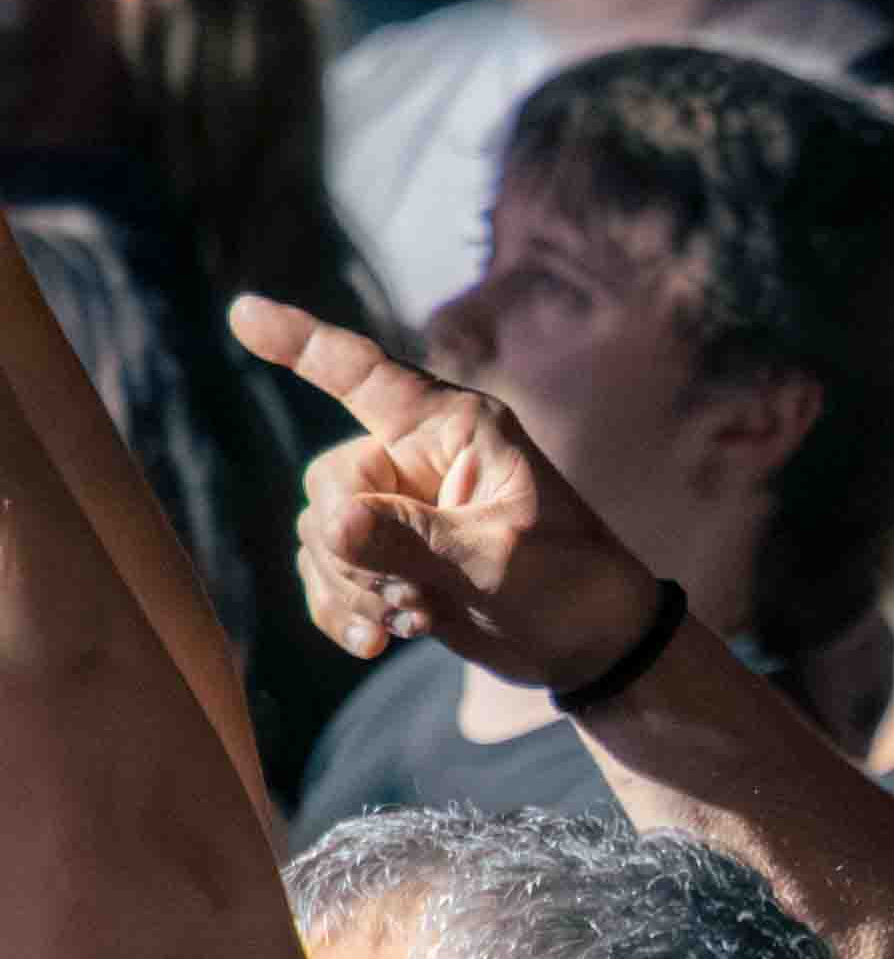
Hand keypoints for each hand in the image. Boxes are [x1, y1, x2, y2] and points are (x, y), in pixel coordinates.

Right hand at [230, 298, 660, 692]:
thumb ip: (413, 541)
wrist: (587, 646)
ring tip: (413, 619)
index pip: (365, 375)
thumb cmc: (568, 583)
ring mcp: (399, 508)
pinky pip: (326, 573)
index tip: (242, 313)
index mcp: (455, 428)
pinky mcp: (388, 557)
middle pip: (330, 481)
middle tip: (411, 596)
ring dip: (350, 587)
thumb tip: (328, 525)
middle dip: (351, 548)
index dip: (301, 341)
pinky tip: (376, 642)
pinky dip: (340, 608)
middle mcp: (418, 457)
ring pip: (321, 534)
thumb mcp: (498, 561)